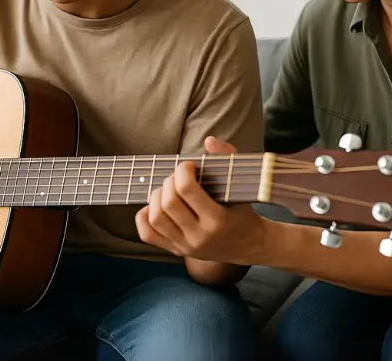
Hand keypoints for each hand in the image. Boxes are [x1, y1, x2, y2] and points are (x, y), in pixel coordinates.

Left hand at [135, 136, 267, 264]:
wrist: (247, 245)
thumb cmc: (242, 211)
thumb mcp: (241, 185)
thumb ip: (228, 158)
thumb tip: (209, 140)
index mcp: (217, 220)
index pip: (187, 190)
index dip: (182, 171)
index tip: (189, 165)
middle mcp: (199, 236)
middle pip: (169, 203)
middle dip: (169, 182)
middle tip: (178, 176)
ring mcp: (185, 246)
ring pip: (156, 218)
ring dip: (156, 197)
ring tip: (167, 189)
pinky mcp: (175, 251)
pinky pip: (148, 234)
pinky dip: (144, 216)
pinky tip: (156, 205)